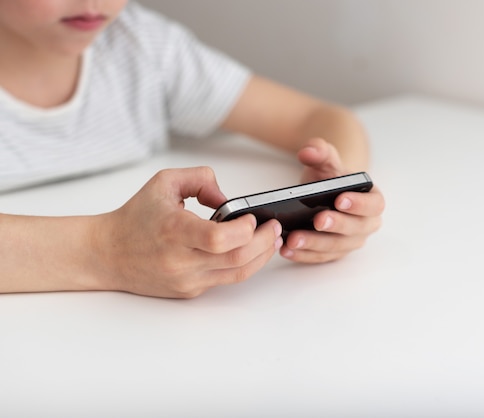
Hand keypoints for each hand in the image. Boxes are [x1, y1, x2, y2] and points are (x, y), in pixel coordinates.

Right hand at [93, 167, 282, 297]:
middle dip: (264, 243)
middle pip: (236, 259)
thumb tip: (229, 200)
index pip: (218, 239)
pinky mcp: (189, 291)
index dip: (244, 230)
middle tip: (274, 228)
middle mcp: (180, 260)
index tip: (252, 218)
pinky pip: (225, 280)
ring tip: (271, 240)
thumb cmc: (136, 216)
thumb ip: (201, 179)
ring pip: (237, 274)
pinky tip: (251, 251)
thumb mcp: (165, 182)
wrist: (107, 254)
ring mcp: (186, 280)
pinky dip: (243, 265)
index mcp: (173, 231)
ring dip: (261, 257)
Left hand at [280, 138, 384, 262]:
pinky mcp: (332, 254)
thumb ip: (320, 152)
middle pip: (355, 230)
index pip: (374, 205)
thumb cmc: (330, 177)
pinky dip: (303, 255)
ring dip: (314, 245)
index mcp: (372, 200)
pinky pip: (319, 258)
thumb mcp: (326, 161)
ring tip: (293, 239)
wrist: (323, 192)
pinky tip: (286, 249)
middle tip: (317, 220)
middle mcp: (366, 224)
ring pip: (336, 247)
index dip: (359, 204)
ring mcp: (349, 242)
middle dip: (336, 226)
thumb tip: (307, 152)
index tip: (340, 199)